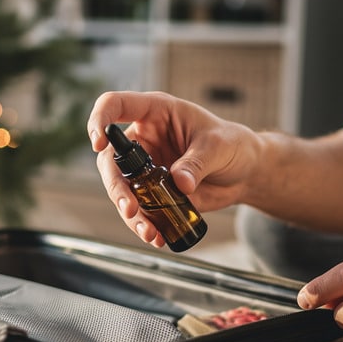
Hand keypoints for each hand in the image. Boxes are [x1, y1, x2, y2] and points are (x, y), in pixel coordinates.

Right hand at [87, 91, 259, 246]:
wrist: (244, 173)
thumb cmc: (232, 145)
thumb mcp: (218, 147)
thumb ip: (197, 162)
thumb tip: (180, 183)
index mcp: (154, 113)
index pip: (115, 105)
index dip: (99, 120)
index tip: (99, 143)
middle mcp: (143, 139)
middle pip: (110, 159)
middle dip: (116, 187)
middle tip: (130, 208)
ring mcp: (144, 168)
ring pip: (121, 190)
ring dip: (130, 214)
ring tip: (149, 231)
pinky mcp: (152, 192)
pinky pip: (139, 209)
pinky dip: (144, 224)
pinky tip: (157, 236)